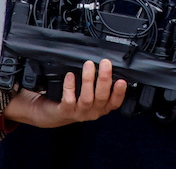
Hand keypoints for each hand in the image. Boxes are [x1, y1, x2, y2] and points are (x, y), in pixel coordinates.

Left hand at [4, 58, 126, 127]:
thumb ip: (100, 84)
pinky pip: (69, 99)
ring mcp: (79, 113)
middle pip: (101, 97)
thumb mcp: (91, 94)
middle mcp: (93, 112)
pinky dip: (70, 86)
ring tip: (88, 65)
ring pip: (87, 98)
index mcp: (102, 107)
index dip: (119, 92)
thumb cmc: (75, 99)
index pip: (115, 102)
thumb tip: (107, 65)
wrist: (53, 113)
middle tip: (105, 63)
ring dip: (88, 80)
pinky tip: (70, 75)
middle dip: (104, 79)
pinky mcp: (66, 111)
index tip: (122, 80)